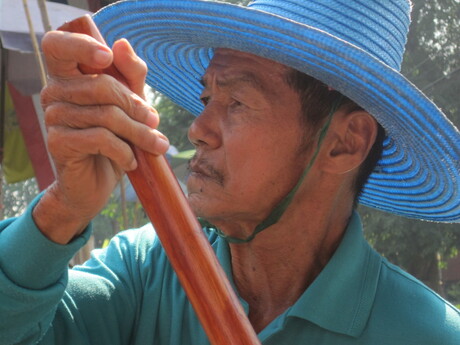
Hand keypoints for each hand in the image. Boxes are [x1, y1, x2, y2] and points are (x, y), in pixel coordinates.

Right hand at [33, 31, 167, 243]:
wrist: (97, 184)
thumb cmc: (115, 139)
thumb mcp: (130, 105)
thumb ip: (130, 75)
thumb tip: (121, 44)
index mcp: (68, 77)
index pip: (59, 45)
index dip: (81, 45)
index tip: (108, 56)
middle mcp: (55, 92)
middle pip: (102, 86)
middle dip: (137, 107)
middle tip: (155, 123)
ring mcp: (54, 118)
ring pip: (107, 115)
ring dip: (139, 133)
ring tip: (155, 146)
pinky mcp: (58, 142)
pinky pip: (101, 138)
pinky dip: (124, 151)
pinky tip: (131, 162)